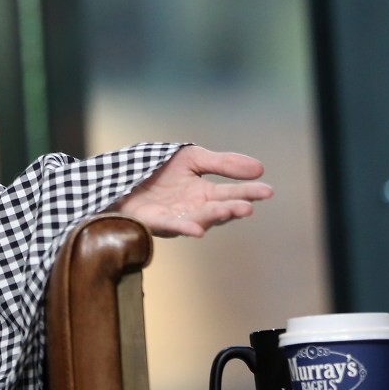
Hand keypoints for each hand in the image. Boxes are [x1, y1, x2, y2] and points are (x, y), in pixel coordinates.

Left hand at [110, 145, 272, 237]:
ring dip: (214, 217)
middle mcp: (193, 208)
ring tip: (230, 211)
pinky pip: (171, 226)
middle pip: (217, 210)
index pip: (230, 194)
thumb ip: (223, 164)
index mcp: (204, 193)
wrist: (121, 173)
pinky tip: (197, 230)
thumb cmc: (158, 168)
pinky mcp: (154, 222)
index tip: (267, 190)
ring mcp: (175, 217)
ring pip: (198, 219)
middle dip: (232, 208)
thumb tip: (260, 168)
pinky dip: (184, 227)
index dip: (248, 192)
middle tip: (248, 206)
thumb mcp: (193, 159)